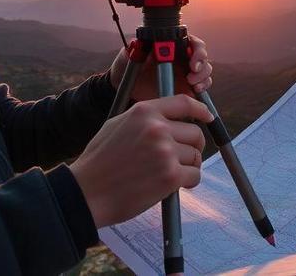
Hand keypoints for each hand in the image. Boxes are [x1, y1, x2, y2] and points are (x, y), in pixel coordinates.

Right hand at [69, 94, 212, 226]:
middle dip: (193, 147)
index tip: (207, 116)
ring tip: (167, 173)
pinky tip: (171, 186)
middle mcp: (157, 128)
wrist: (87, 192)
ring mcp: (165, 151)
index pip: (184, 103)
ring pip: (196, 156)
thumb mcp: (118, 125)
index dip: (201, 109)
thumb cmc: (99, 162)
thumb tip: (170, 119)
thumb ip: (144, 119)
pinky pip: (195, 175)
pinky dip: (188, 182)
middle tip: (182, 158)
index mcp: (144, 111)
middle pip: (195, 133)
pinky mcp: (170, 176)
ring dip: (188, 166)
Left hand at [109, 34, 213, 100]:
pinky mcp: (186, 88)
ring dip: (203, 77)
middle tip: (194, 71)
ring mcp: (185, 72)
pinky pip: (201, 86)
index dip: (196, 48)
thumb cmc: (128, 65)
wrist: (125, 86)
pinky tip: (196, 90)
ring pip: (205, 71)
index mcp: (172, 45)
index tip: (191, 56)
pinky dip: (202, 88)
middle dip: (202, 63)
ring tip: (193, 84)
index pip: (191, 41)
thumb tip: (138, 43)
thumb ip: (135, 48)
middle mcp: (182, 57)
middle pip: (202, 56)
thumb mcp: (130, 55)